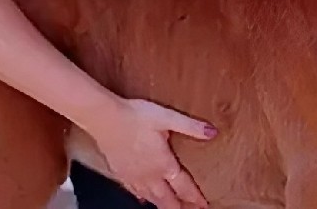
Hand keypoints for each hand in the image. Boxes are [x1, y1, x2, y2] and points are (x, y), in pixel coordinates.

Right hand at [90, 97, 216, 208]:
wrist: (104, 118)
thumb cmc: (135, 117)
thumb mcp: (168, 117)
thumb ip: (191, 126)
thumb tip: (212, 132)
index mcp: (163, 164)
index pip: (183, 186)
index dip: (195, 197)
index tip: (203, 205)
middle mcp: (149, 175)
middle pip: (166, 199)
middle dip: (178, 207)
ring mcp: (133, 176)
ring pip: (150, 198)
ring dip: (161, 205)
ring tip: (169, 208)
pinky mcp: (120, 172)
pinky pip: (134, 191)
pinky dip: (142, 197)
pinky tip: (142, 199)